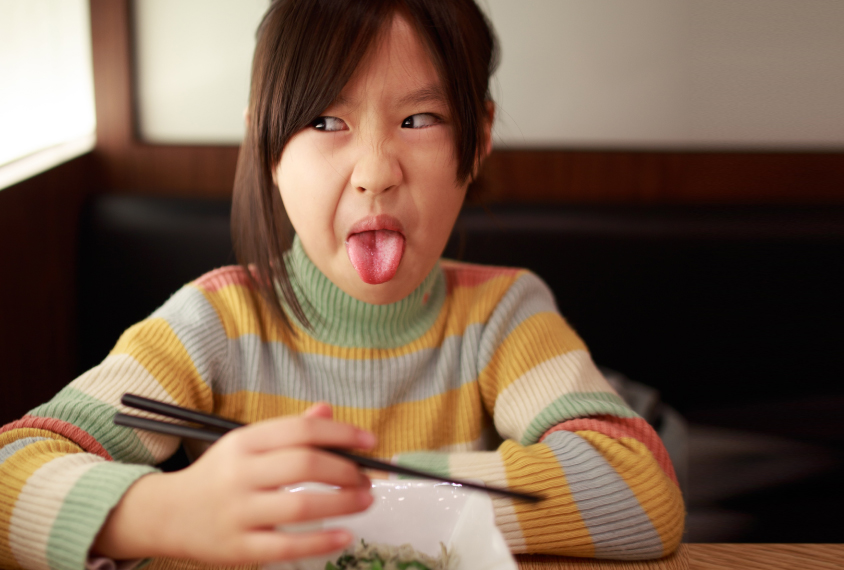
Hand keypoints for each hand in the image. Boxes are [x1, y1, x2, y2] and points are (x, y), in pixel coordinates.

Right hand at [93, 404, 374, 563]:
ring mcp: (238, 513)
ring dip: (342, 503)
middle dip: (346, 470)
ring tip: (364, 501)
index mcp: (244, 442)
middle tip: (367, 478)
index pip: (300, 430)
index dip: (342, 433)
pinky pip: (287, 546)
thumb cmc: (218, 476)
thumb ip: (289, 430)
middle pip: (304, 465)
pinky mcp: (239, 548)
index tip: (370, 442)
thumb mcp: (247, 444)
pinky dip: (321, 542)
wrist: (166, 515)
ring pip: (300, 506)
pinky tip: (344, 535)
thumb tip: (329, 411)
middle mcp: (239, 474)